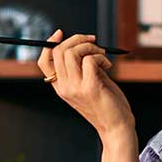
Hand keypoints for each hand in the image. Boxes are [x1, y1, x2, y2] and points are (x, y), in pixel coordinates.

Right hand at [38, 29, 139, 161]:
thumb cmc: (107, 104)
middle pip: (58, 52)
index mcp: (61, 87)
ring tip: (103, 56)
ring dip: (90, 48)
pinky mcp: (90, 88)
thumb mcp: (91, 83)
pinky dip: (100, 57)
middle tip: (94, 42)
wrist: (117, 127)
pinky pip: (89, 60)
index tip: (60, 33)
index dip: (49, 44)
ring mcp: (75, 88)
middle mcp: (64, 88)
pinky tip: (108, 66)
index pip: (44, 62)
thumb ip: (84, 67)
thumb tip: (84, 44)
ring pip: (71, 53)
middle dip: (78, 40)